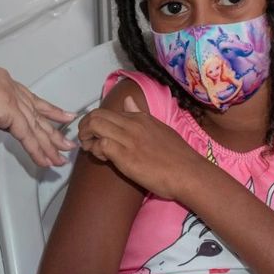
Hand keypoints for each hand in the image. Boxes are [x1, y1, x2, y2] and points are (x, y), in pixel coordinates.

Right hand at [0, 66, 76, 166]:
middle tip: (66, 143)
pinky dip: (36, 150)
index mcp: (0, 78)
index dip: (47, 110)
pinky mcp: (7, 108)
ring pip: (33, 125)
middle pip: (35, 112)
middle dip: (52, 131)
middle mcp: (7, 83)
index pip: (29, 98)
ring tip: (59, 159)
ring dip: (48, 145)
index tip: (61, 116)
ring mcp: (8, 94)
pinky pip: (26, 135)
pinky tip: (45, 161)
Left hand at [78, 96, 203, 199]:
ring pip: (95, 126)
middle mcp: (132, 124)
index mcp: (140, 117)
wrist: (188, 173)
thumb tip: (128, 100)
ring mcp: (128, 138)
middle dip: (84, 127)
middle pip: (96, 115)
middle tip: (85, 140)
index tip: (96, 134)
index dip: (96, 122)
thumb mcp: (160, 128)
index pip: (108, 111)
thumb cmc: (177, 156)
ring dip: (86, 137)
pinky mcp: (125, 155)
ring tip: (90, 149)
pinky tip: (102, 158)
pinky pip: (100, 145)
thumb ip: (141, 115)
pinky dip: (96, 150)